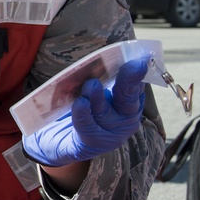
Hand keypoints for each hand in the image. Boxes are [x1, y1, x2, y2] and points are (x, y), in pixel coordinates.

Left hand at [23, 57, 147, 166]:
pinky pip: (87, 126)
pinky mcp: (89, 143)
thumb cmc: (83, 108)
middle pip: (127, 100)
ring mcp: (108, 135)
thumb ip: (102, 76)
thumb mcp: (94, 91)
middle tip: (132, 66)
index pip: (135, 87)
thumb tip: (106, 56)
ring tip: (91, 85)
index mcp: (128, 104)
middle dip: (129, 82)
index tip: (139, 62)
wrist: (61, 138)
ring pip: (104, 111)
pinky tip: (80, 103)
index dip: (137, 75)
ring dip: (97, 96)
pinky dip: (83, 113)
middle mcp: (123, 120)